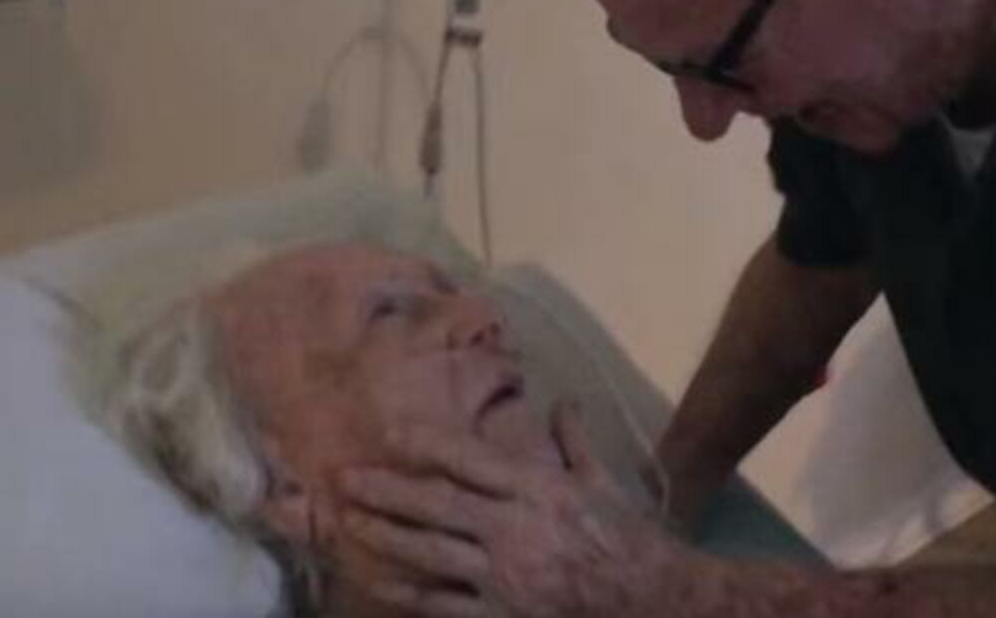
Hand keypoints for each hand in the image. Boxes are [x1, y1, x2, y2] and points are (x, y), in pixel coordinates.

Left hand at [338, 402, 677, 617]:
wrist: (652, 600)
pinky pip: (443, 603)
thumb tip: (561, 400)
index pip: (470, 460)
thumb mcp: (603, 481)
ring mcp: (503, 576)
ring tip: (347, 523)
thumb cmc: (627, 537)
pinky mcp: (501, 614)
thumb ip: (575, 440)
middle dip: (385, 491)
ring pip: (429, 553)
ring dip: (384, 536)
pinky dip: (406, 592)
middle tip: (342, 479)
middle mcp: (512, 529)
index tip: (388, 432)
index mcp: (536, 489)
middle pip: (436, 505)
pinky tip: (376, 581)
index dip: (425, 444)